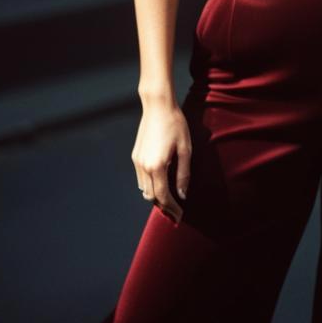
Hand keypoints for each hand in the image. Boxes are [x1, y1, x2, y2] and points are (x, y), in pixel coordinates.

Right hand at [132, 98, 191, 223]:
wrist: (158, 106)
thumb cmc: (176, 124)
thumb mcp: (186, 149)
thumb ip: (184, 174)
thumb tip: (182, 194)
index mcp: (157, 166)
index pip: (163, 197)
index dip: (172, 209)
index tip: (180, 216)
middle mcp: (144, 166)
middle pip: (151, 196)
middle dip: (164, 205)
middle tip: (176, 210)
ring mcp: (137, 161)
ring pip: (144, 189)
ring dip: (156, 196)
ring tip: (169, 198)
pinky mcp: (135, 156)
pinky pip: (140, 178)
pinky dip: (149, 185)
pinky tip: (160, 182)